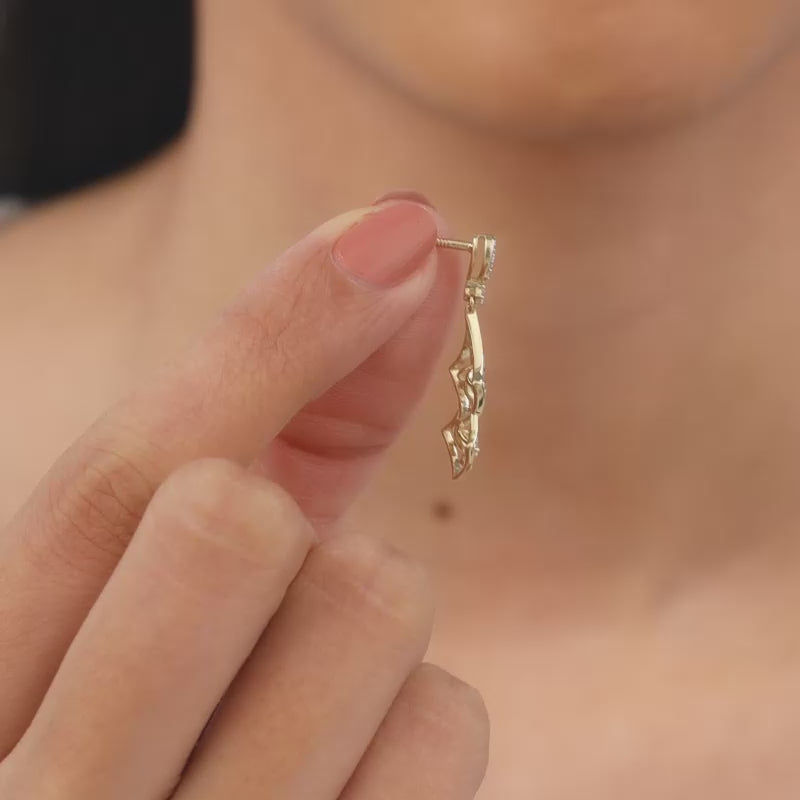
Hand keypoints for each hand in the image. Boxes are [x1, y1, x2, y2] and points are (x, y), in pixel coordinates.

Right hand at [0, 200, 488, 798]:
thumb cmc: (155, 731)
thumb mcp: (156, 587)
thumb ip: (279, 415)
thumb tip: (400, 251)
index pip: (114, 477)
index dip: (267, 328)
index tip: (390, 232)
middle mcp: (63, 791)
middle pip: (235, 521)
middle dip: (288, 523)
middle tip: (269, 589)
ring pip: (368, 607)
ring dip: (363, 620)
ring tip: (304, 692)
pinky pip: (445, 728)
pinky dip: (420, 722)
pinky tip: (353, 769)